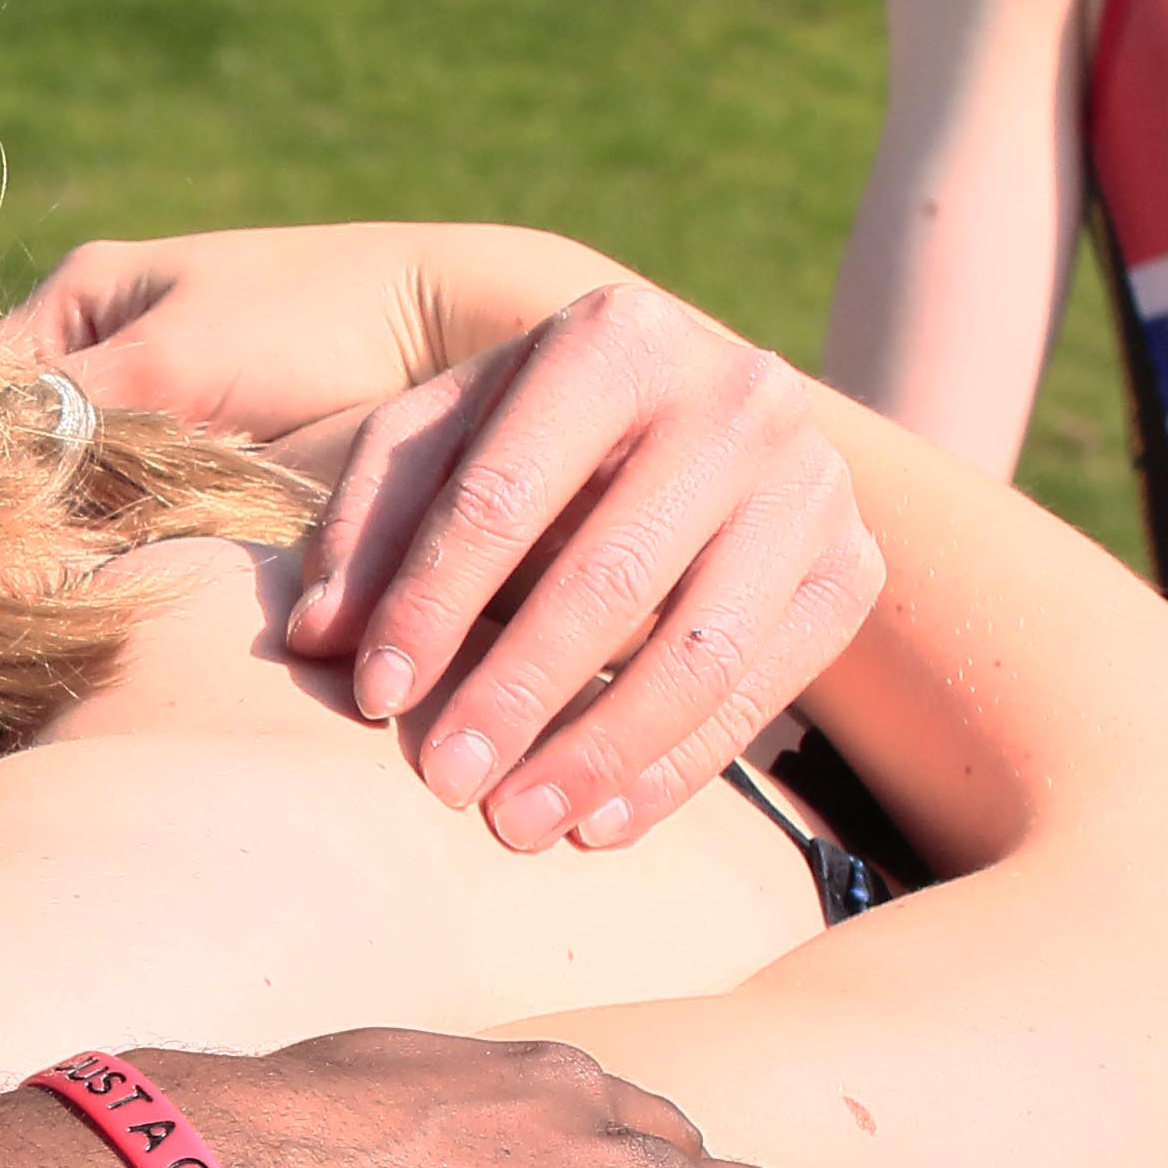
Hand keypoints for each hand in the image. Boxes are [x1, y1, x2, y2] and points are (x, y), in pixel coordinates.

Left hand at [0, 234, 878, 849]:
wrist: (674, 426)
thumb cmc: (517, 440)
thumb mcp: (430, 445)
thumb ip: (365, 527)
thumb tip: (315, 640)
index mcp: (614, 338)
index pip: (503, 494)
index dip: (430, 602)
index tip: (370, 698)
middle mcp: (737, 394)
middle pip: (610, 574)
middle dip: (516, 691)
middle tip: (440, 785)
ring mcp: (810, 482)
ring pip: (700, 646)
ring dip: (599, 750)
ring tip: (511, 828)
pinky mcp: (851, 567)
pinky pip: (764, 690)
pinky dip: (676, 768)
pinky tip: (598, 828)